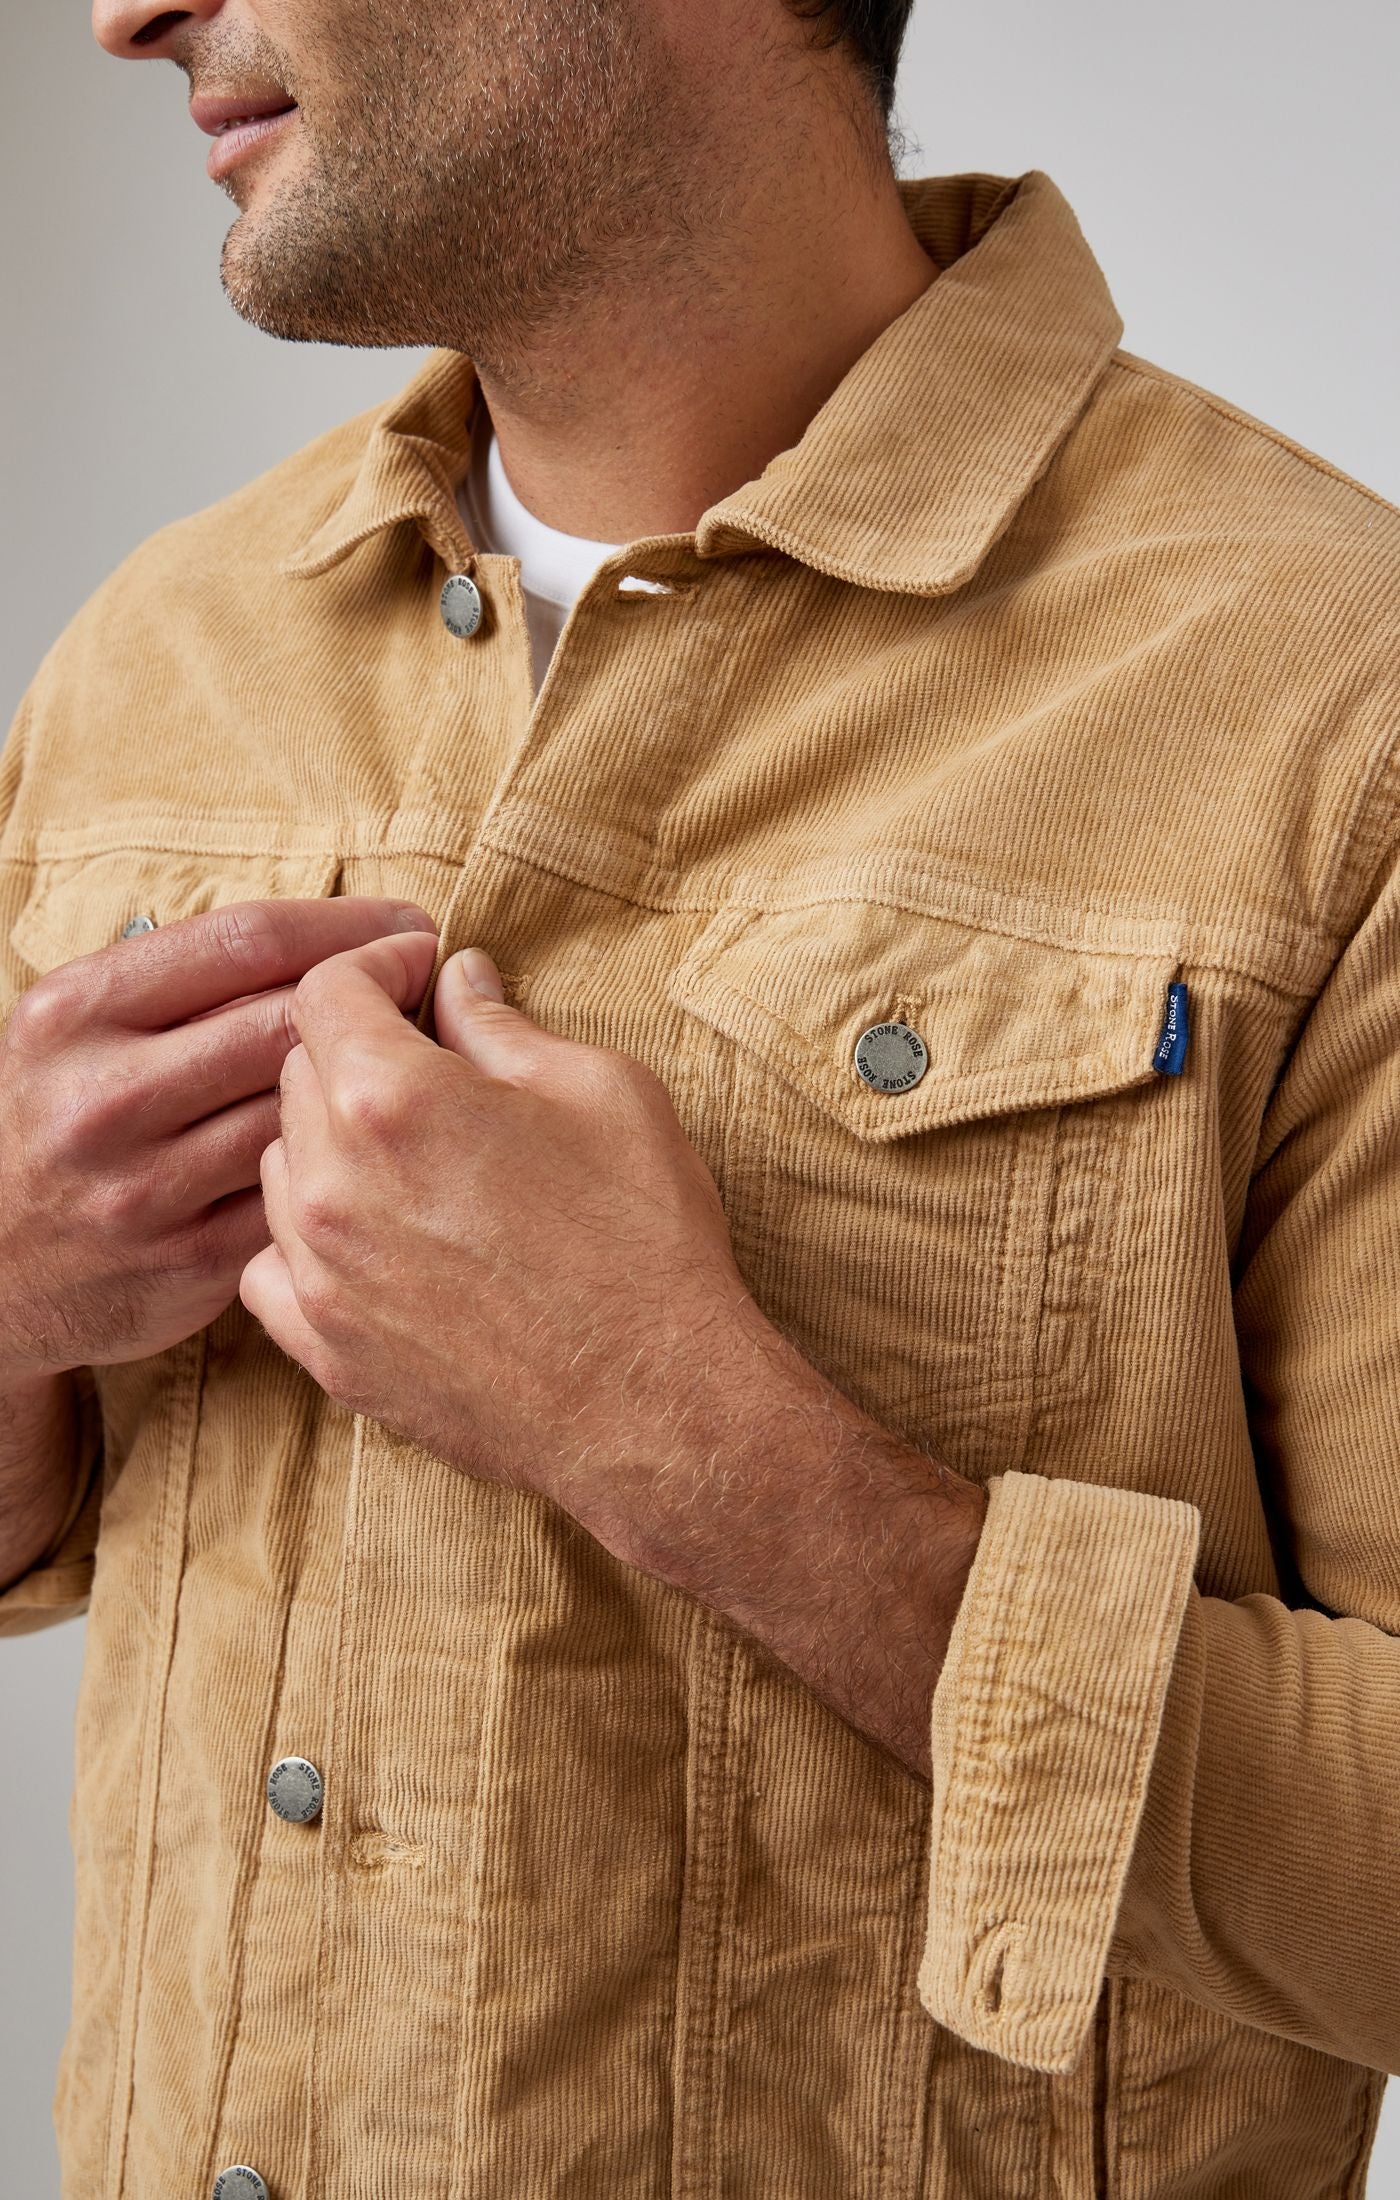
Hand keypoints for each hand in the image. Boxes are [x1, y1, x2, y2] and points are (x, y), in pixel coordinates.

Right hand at [0, 895, 437, 1382]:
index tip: (410, 925)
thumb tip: (334, 937)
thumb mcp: (77, 1026)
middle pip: (292, 1024)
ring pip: (306, 1114)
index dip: (352, 926)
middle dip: (383, 995)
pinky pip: (301, 1199)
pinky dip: (347, 1167)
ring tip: (417, 1062)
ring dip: (376, 1084)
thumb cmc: (59, 1115)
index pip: (249, 941)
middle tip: (431, 987)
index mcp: (77, 1012)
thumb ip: (183, 978)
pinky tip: (373, 1147)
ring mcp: (145, 1191)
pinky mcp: (186, 1266)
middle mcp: (105, 1098)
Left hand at [240, 933, 760, 1552]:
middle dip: (358, 1051)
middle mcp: (333, 1183)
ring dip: (331, 1145)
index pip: (326, 992)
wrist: (655, 1403)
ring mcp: (321, 1275)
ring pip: (282, 1170)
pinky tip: (374, 1239)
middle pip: (296, 1076)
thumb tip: (459, 982)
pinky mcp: (329, 1351)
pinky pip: (273, 1269)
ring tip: (413, 1158)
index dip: (375, 968)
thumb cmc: (644, 1240)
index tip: (416, 975)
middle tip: (432, 1064)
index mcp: (394, 1098)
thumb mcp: (601, 1092)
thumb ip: (503, 1027)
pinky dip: (310, 1241)